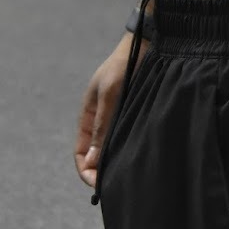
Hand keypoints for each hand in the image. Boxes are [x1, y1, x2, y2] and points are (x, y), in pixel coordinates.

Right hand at [74, 33, 145, 188]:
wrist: (147, 44)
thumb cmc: (124, 65)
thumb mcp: (110, 93)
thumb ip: (101, 126)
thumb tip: (91, 162)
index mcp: (88, 115)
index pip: (81, 153)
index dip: (86, 171)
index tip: (98, 184)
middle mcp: (102, 119)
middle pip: (97, 155)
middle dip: (103, 171)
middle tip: (116, 184)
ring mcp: (118, 117)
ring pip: (113, 148)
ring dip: (117, 161)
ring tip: (129, 174)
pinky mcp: (134, 114)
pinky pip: (128, 138)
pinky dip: (130, 149)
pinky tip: (139, 156)